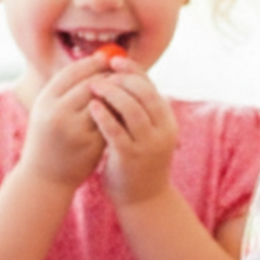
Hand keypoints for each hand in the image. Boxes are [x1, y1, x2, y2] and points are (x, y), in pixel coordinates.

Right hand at [19, 56, 109, 187]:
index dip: (92, 62)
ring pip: (103, 102)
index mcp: (44, 100)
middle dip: (108, 76)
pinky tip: (122, 110)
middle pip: (90, 84)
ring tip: (123, 90)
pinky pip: (109, 121)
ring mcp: (74, 130)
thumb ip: (65, 89)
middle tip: (121, 72)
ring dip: (116, 94)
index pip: (73, 71)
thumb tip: (95, 60)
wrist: (45, 177)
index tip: (107, 58)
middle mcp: (57, 113)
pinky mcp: (90, 144)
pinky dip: (117, 113)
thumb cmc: (48, 139)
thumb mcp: (46, 110)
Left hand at [88, 59, 178, 205]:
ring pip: (132, 109)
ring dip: (111, 93)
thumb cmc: (139, 161)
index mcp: (167, 120)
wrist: (144, 199)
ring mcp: (148, 144)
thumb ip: (139, 109)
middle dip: (121, 79)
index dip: (132, 70)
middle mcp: (163, 130)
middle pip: (144, 93)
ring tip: (93, 87)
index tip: (113, 60)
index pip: (151, 86)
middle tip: (101, 73)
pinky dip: (104, 115)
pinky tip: (92, 107)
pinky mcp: (131, 157)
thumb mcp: (146, 132)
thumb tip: (121, 76)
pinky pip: (116, 130)